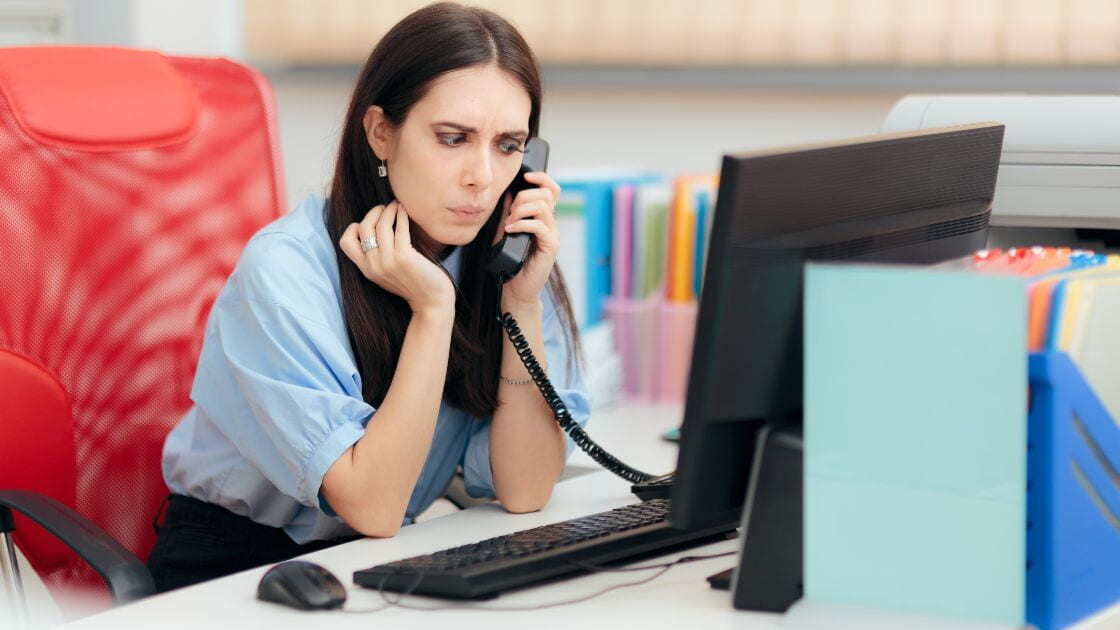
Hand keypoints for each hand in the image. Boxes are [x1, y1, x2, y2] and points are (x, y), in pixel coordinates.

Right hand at [340, 201, 454, 314]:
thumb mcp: (387, 273)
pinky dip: (402, 216)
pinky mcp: (404, 257)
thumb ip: (377, 256)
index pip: (346, 242)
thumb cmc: (413, 284)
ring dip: (389, 210)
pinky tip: (405, 211)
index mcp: (366, 270)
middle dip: (373, 212)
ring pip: (381, 225)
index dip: (355, 227)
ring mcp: (388, 261)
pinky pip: (399, 229)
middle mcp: (373, 265)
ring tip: (397, 205)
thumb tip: (375, 227)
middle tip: (385, 207)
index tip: (371, 222)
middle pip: (363, 228)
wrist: (432, 302)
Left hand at [494, 171, 560, 308]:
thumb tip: (509, 191)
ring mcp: (552, 235)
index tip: (525, 177)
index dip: (542, 178)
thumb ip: (510, 212)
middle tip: (510, 213)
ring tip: (509, 222)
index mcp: (543, 218)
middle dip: (524, 197)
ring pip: (543, 207)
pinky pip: (539, 226)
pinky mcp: (550, 247)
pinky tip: (510, 230)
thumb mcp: (507, 230)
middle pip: (546, 194)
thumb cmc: (511, 261)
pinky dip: (522, 224)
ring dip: (521, 210)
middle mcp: (551, 224)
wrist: (516, 289)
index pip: (552, 190)